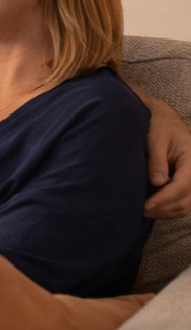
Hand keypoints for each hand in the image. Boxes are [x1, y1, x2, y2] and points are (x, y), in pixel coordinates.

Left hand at [142, 98, 190, 217]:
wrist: (165, 119)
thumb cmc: (160, 125)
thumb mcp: (156, 138)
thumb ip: (157, 160)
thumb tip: (157, 183)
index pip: (182, 186)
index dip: (164, 198)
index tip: (147, 204)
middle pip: (186, 201)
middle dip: (164, 208)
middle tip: (141, 209)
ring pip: (186, 205)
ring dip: (166, 211)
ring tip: (145, 209)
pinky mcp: (186, 182)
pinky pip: (183, 201)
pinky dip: (169, 207)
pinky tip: (153, 206)